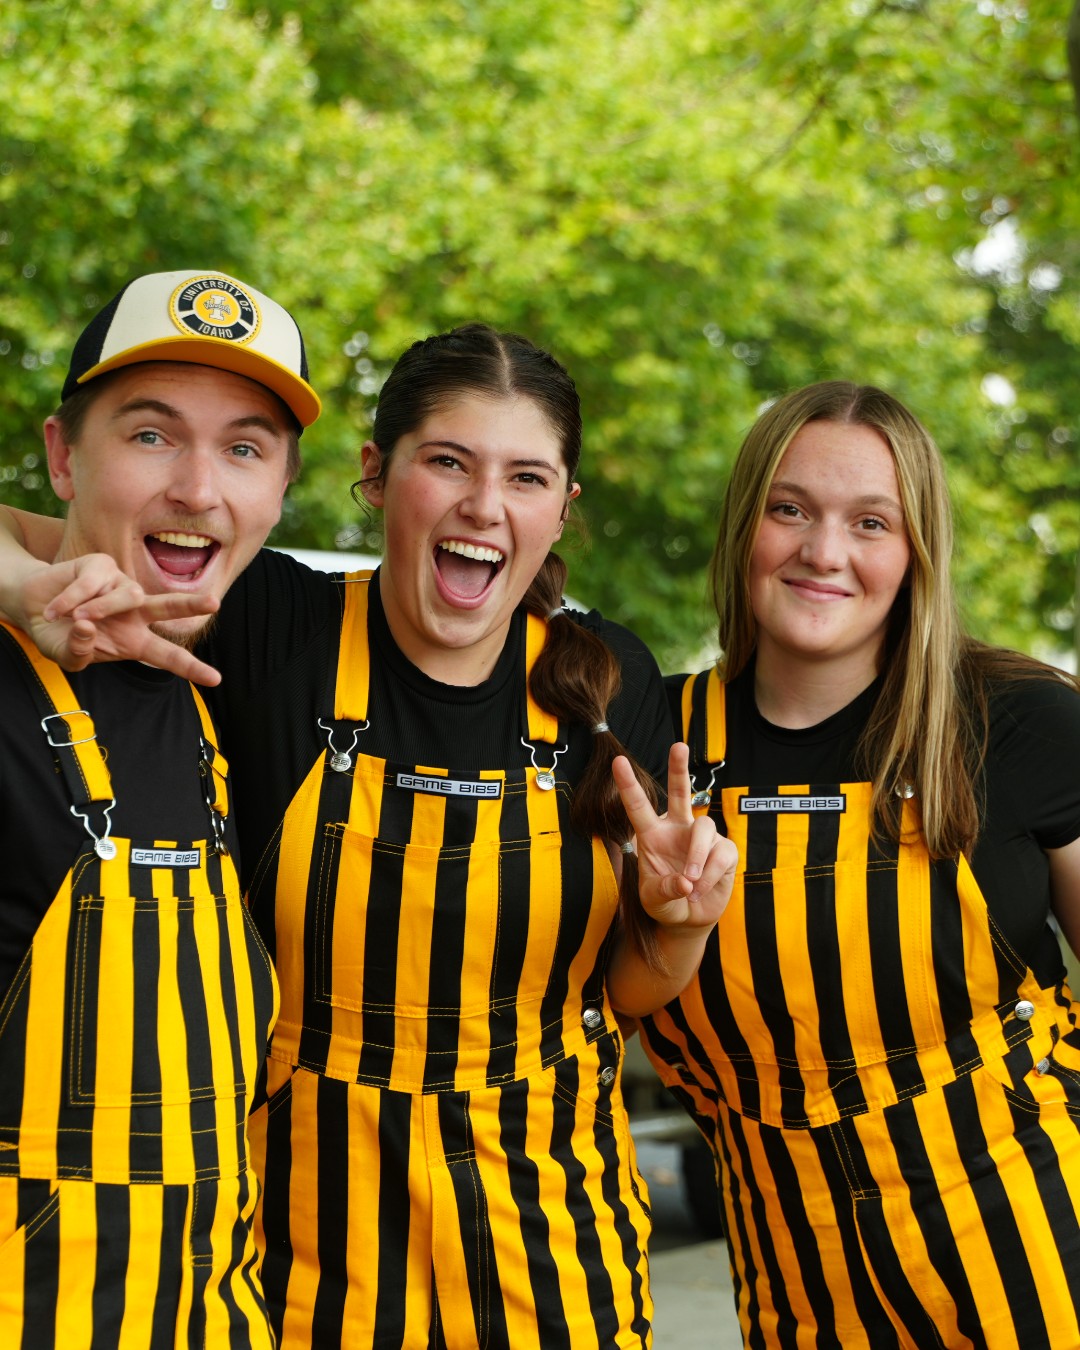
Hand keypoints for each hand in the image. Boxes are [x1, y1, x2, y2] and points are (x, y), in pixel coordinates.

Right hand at [20, 554, 221, 684]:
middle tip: (214, 603)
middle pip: (169, 607)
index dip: (190, 668)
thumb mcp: (66, 656)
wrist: (32, 607)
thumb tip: (87, 628)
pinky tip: (55, 608)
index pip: (168, 656)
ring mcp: (121, 586)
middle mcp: (135, 612)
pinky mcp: (103, 566)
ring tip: (74, 619)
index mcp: (134, 641)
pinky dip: (71, 599)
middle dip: (192, 604)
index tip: (216, 679)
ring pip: (129, 596)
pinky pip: (94, 583)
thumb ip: (78, 653)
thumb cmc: (57, 635)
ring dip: (99, 610)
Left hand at [612, 742, 736, 933]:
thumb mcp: (653, 900)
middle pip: (680, 792)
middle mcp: (678, 830)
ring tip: (690, 883)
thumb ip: (665, 890)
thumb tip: (686, 880)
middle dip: (678, 768)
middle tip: (678, 745)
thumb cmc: (665, 903)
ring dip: (697, 856)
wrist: (688, 920)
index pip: (638, 807)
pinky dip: (710, 876)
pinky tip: (700, 889)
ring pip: (704, 828)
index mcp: (652, 835)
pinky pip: (720, 854)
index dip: (628, 785)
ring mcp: (702, 839)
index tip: (617, 762)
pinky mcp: (725, 851)